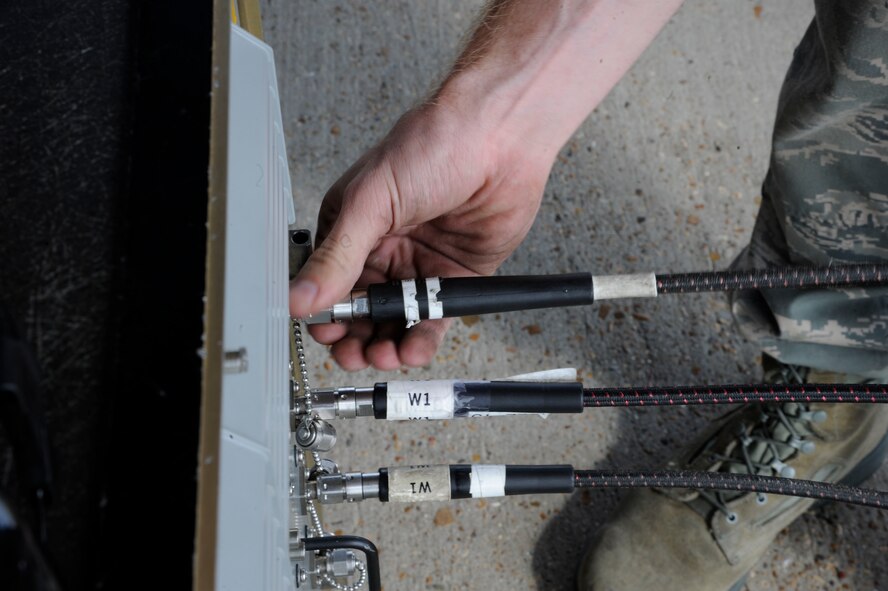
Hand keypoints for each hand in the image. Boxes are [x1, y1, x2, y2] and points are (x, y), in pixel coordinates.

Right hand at [289, 103, 552, 369]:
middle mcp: (383, 248)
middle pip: (359, 310)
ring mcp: (418, 265)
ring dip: (384, 344)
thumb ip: (338, 255)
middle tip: (352, 351)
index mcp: (352, 226)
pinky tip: (412, 348)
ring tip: (383, 354)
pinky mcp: (454, 278)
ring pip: (394, 320)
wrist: (500, 137)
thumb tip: (300, 296)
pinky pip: (432, 319)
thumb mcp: (371, 200)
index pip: (327, 282)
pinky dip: (420, 339)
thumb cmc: (434, 144)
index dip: (324, 311)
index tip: (326, 330)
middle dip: (352, 336)